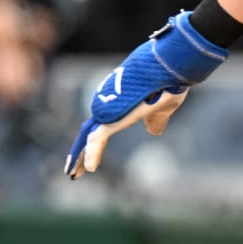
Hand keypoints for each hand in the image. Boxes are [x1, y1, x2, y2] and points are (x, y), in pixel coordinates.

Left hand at [65, 13, 226, 179]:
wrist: (169, 70)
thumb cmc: (168, 84)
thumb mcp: (162, 108)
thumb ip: (156, 120)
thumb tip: (154, 131)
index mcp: (121, 105)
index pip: (102, 126)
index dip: (94, 144)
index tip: (91, 159)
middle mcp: (111, 107)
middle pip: (90, 132)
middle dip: (80, 153)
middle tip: (74, 171)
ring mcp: (109, 111)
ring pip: (89, 137)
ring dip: (80, 156)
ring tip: (74, 174)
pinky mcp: (112, 116)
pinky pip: (97, 139)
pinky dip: (92, 154)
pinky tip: (92, 168)